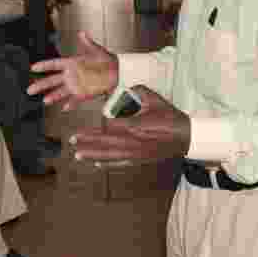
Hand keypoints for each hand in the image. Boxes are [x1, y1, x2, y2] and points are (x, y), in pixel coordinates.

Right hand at [28, 31, 118, 109]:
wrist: (116, 72)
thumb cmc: (106, 60)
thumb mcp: (97, 51)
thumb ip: (88, 43)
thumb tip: (83, 33)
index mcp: (71, 63)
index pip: (54, 64)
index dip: (44, 66)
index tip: (33, 68)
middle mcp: (70, 75)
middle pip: (52, 81)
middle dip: (41, 85)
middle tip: (30, 89)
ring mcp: (75, 86)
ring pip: (60, 92)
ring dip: (53, 96)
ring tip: (45, 101)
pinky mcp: (83, 94)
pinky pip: (74, 100)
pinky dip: (70, 104)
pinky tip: (64, 108)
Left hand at [70, 86, 190, 163]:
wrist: (186, 138)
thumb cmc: (169, 116)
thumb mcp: (153, 98)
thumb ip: (135, 92)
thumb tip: (121, 92)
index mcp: (135, 125)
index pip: (111, 124)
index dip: (104, 119)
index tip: (98, 116)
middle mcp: (132, 141)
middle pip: (104, 142)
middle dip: (87, 140)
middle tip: (72, 140)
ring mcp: (135, 153)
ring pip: (109, 155)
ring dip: (92, 154)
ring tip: (77, 154)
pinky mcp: (139, 160)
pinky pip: (120, 163)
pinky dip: (107, 164)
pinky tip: (96, 164)